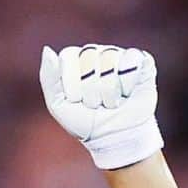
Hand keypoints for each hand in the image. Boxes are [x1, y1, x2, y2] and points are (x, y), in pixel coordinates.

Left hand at [39, 44, 162, 169]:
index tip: (76, 100)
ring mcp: (117, 54)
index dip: (72, 85)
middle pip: (89, 60)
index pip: (68, 57)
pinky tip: (127, 93)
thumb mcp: (58, 106)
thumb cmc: (84, 122)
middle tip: (95, 104)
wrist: (114, 137)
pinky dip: (127, 85)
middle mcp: (95, 52)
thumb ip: (49, 78)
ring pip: (110, 63)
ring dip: (109, 93)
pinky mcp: (140, 60)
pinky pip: (131, 63)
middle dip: (90, 92)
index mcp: (74, 59)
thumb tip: (47, 50)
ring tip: (110, 102)